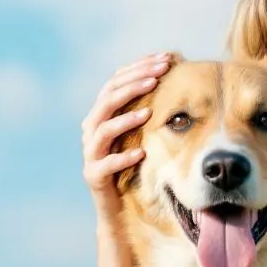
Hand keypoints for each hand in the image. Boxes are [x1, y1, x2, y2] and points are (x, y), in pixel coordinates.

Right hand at [81, 52, 173, 220]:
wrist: (118, 206)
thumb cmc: (134, 163)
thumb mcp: (141, 131)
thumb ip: (149, 105)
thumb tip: (175, 73)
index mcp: (102, 113)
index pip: (116, 81)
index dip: (138, 68)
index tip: (165, 60)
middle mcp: (92, 128)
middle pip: (107, 99)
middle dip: (133, 85)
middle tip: (158, 78)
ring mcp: (90, 152)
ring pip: (102, 128)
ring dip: (125, 119)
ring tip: (148, 113)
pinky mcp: (93, 175)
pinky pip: (105, 164)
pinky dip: (122, 157)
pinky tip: (141, 153)